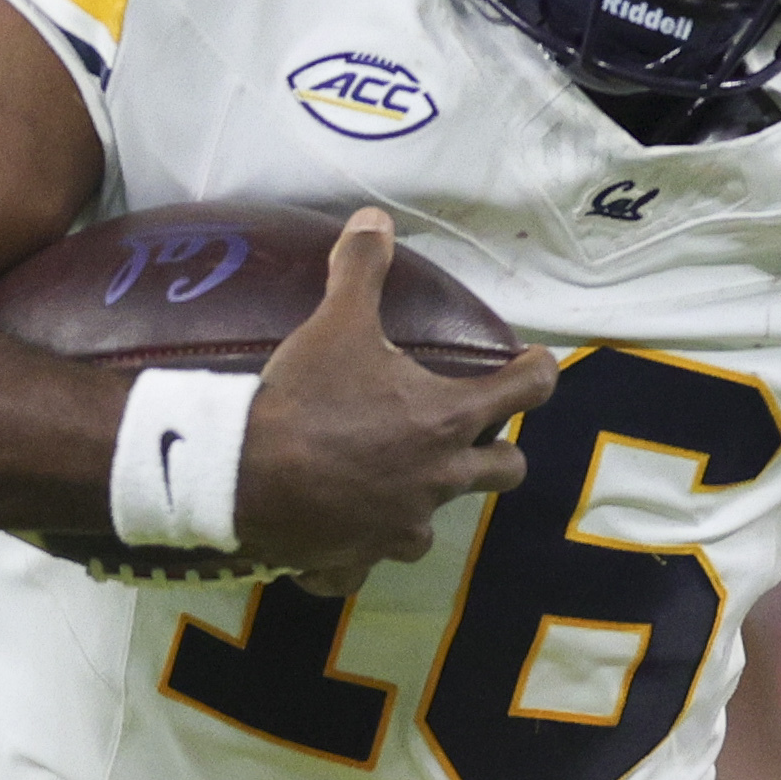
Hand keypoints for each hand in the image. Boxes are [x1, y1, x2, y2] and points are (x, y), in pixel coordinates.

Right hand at [234, 210, 554, 588]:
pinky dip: (355, 545)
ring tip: (398, 481)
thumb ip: (361, 270)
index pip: (524, 393)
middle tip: (481, 435)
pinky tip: (335, 531)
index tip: (538, 364)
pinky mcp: (360, 560)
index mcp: (447, 420)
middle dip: (500, 452)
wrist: (241, 476)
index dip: (539, 373)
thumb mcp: (335, 323)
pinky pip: (367, 558)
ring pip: (436, 522)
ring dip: (425, 501)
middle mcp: (440, 479)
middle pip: (505, 471)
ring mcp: (403, 527)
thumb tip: (375, 219)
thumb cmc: (303, 397)